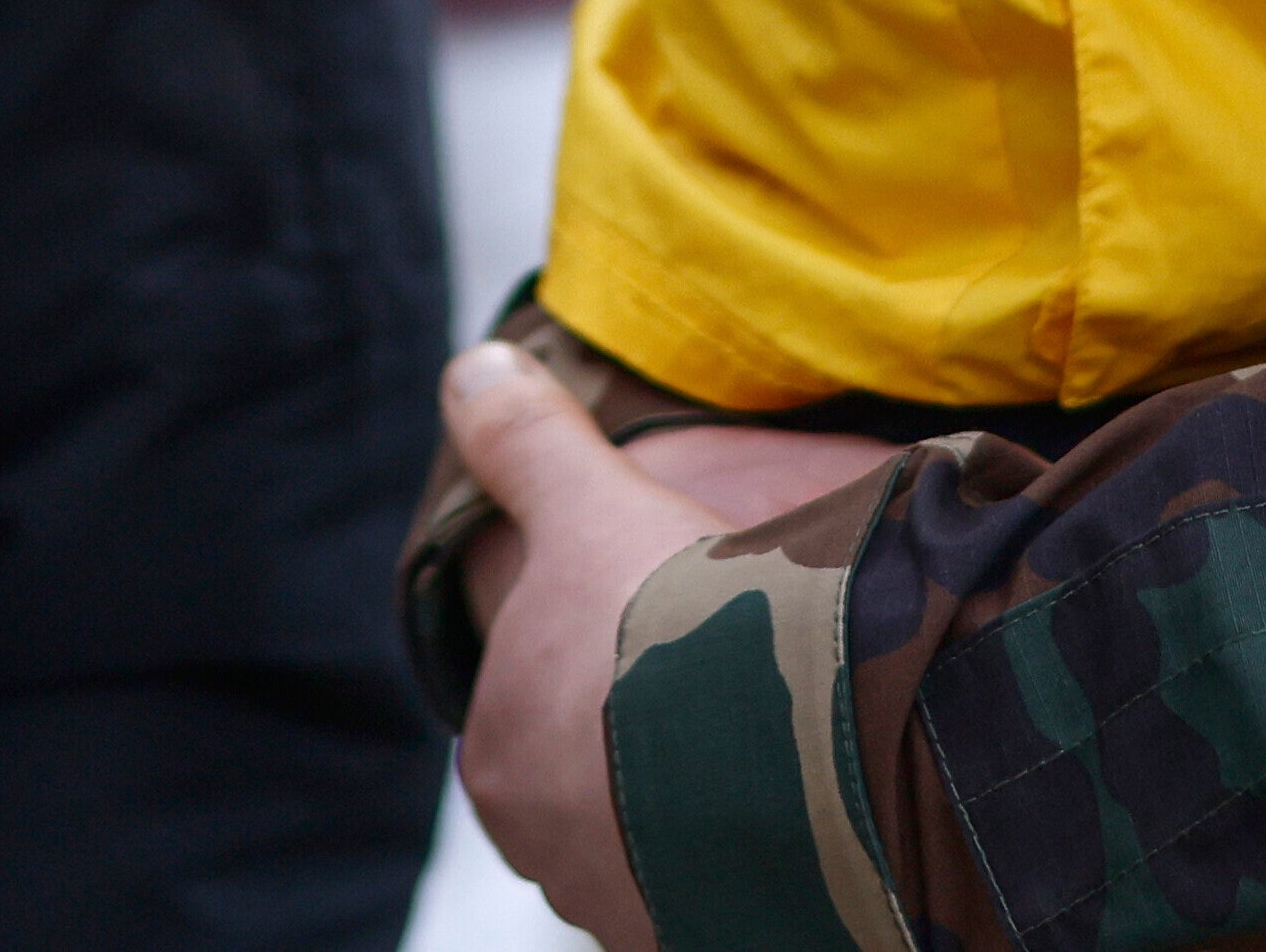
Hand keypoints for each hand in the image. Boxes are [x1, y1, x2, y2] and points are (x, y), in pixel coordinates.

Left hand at [441, 346, 893, 951]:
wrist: (785, 745)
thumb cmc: (667, 621)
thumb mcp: (591, 504)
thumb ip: (528, 442)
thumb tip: (467, 369)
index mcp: (500, 747)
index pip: (534, 693)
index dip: (597, 649)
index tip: (661, 622)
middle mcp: (540, 841)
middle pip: (588, 769)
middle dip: (640, 732)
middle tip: (726, 674)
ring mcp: (621, 896)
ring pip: (652, 829)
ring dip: (695, 792)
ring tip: (776, 733)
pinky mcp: (698, 929)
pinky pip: (716, 877)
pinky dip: (745, 844)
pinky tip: (797, 797)